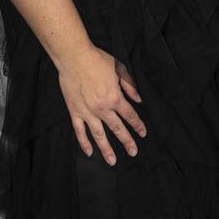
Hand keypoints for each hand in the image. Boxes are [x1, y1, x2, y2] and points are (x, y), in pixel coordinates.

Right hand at [58, 45, 145, 164]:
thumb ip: (130, 86)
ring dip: (106, 149)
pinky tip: (89, 152)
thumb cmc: (98, 60)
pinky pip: (80, 131)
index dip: (138, 125)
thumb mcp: (119, 70)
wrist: (75, 57)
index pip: (130, 115)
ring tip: (112, 161)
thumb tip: (138, 100)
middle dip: (127, 141)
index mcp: (115, 98)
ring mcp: (87, 112)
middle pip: (117, 129)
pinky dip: (84, 143)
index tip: (143, 134)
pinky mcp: (75, 111)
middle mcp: (102, 108)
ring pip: (99, 135)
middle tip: (133, 152)